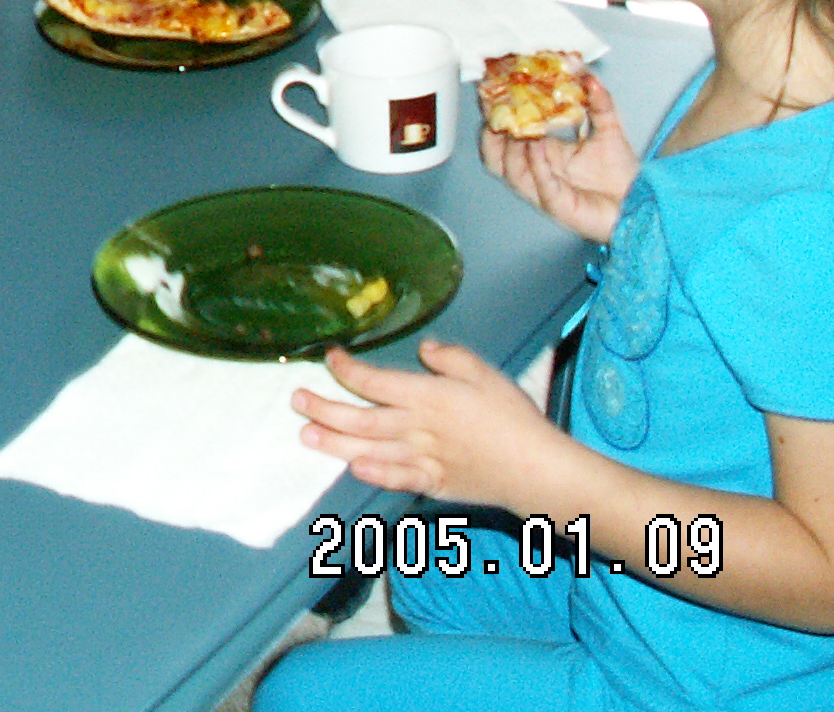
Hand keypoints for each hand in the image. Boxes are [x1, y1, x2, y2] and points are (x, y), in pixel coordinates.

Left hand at [294, 340, 561, 508]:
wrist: (537, 469)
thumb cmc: (513, 418)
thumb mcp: (485, 374)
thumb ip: (450, 358)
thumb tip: (424, 349)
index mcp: (428, 397)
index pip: (374, 381)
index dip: (347, 369)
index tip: (331, 357)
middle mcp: (417, 428)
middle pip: (360, 417)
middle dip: (323, 408)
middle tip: (296, 400)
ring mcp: (422, 459)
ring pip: (368, 449)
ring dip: (333, 442)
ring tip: (306, 434)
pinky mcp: (433, 483)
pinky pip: (395, 479)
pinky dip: (372, 473)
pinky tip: (352, 467)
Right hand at [478, 72, 639, 243]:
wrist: (639, 204)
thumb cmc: (620, 176)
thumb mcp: (609, 130)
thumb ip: (600, 104)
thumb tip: (590, 77)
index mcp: (543, 154)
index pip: (508, 138)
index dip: (499, 118)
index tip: (497, 93)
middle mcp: (536, 173)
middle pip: (495, 159)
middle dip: (491, 135)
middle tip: (496, 111)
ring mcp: (543, 190)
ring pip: (510, 172)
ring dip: (511, 149)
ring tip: (520, 127)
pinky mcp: (557, 205)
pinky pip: (540, 184)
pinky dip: (536, 164)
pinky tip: (537, 145)